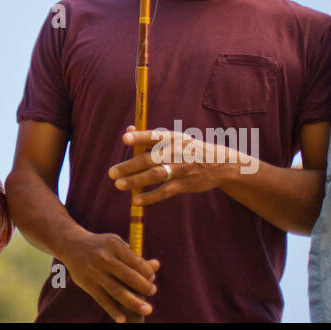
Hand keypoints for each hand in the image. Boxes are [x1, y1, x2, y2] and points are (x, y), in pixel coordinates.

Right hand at [58, 230, 159, 322]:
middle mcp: (104, 258)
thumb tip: (156, 266)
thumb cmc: (101, 246)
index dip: (147, 272)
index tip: (152, 278)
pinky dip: (113, 310)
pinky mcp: (87, 283)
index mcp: (114, 245)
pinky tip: (122, 319)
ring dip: (134, 302)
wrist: (71, 244)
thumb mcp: (116, 244)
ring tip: (147, 309)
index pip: (136, 261)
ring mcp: (94, 272)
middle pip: (128, 276)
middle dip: (144, 286)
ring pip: (117, 290)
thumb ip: (135, 256)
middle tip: (152, 292)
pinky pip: (102, 299)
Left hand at [109, 125, 236, 205]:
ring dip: (135, 181)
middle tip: (112, 173)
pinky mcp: (184, 184)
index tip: (125, 139)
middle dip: (129, 166)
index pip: (154, 136)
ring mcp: (180, 169)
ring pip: (155, 175)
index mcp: (173, 138)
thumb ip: (151, 137)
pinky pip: (164, 192)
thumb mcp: (175, 139)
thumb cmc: (189, 149)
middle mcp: (176, 152)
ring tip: (119, 185)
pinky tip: (136, 200)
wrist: (218, 164)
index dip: (139, 137)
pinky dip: (150, 197)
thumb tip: (128, 129)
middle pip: (149, 159)